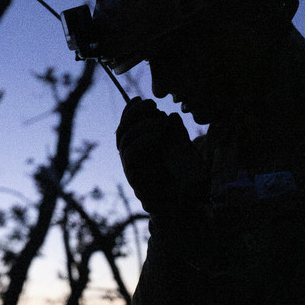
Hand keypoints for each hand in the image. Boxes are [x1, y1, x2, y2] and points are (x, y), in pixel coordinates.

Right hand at [116, 98, 204, 213]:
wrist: (181, 206)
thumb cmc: (181, 179)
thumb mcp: (182, 150)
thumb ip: (176, 134)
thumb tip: (171, 115)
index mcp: (138, 147)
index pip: (128, 124)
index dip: (132, 109)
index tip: (144, 99)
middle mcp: (131, 155)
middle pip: (122, 129)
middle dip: (135, 113)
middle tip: (152, 106)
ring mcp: (131, 166)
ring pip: (124, 139)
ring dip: (141, 126)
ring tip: (159, 122)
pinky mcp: (134, 176)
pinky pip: (130, 155)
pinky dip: (141, 141)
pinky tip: (156, 136)